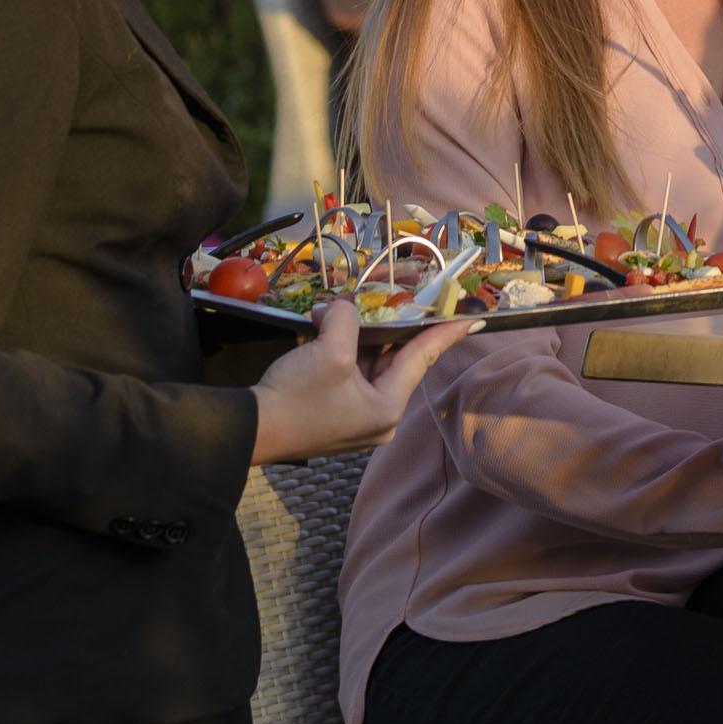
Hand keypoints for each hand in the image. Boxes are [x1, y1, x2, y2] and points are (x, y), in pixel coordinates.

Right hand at [249, 302, 477, 464]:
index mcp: (387, 407)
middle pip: (395, 359)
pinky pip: (350, 372)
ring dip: (361, 332)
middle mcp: (378, 416)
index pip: (423, 357)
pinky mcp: (333, 412)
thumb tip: (346, 307)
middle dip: (392, 323)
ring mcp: (355, 417)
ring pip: (370, 363)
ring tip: (357, 303)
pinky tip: (332, 323)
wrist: (249, 430)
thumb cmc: (296, 397)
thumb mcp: (330, 350)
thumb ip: (349, 319)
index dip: (446, 332)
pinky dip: (345, 347)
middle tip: (410, 294)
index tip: (473, 318)